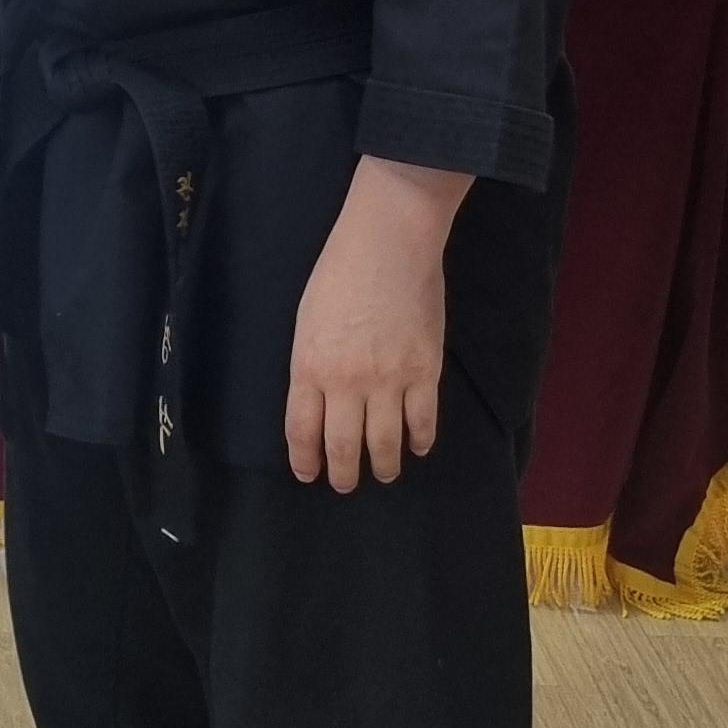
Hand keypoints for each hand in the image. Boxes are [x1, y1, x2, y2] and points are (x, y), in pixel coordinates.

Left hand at [285, 159, 469, 491]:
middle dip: (344, 475)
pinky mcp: (425, 371)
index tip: (309, 474)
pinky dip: (421, 441)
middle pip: (343, 446)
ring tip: (385, 473)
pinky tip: (418, 447)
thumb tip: (320, 401)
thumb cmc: (339, 272)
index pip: (302, 431)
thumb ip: (312, 365)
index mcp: (309, 366)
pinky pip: (424, 421)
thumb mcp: (307, 321)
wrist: (388, 242)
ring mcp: (389, 380)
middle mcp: (346, 382)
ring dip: (384, 466)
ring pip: (385, 443)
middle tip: (346, 485)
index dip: (305, 460)